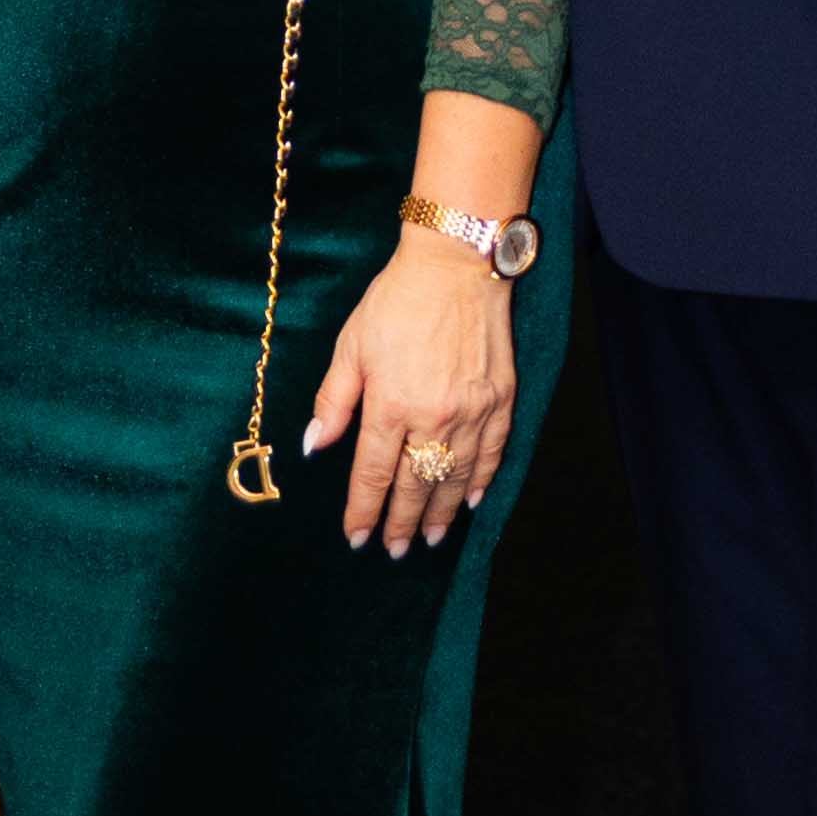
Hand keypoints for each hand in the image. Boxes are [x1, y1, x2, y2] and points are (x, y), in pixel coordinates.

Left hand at [306, 232, 514, 558]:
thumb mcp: (351, 346)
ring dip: (443, 513)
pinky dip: (482, 480)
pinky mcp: (501, 399)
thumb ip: (334, 401)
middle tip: (395, 550)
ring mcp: (472, 411)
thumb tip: (316, 445)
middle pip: (415, 485)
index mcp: (391, 405)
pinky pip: (493, 452)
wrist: (457, 265)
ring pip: (455, 478)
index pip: (373, 474)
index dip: (364, 510)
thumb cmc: (397, 301)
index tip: (357, 537)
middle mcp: (434, 416)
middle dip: (403, 523)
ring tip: (432, 538)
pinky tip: (472, 500)